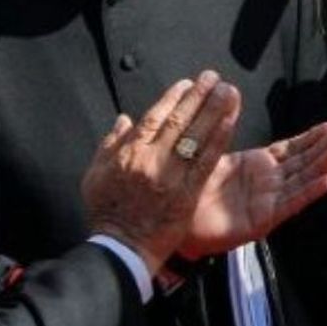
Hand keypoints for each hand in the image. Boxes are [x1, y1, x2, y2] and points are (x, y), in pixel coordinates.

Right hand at [81, 72, 237, 272]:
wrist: (122, 247)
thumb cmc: (107, 213)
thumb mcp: (95, 175)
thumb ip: (110, 144)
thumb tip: (124, 119)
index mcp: (128, 153)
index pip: (154, 118)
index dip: (172, 98)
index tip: (187, 84)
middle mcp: (150, 159)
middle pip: (179, 121)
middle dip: (198, 96)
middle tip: (214, 78)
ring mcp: (170, 175)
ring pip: (196, 135)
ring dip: (214, 110)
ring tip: (229, 91)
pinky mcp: (188, 192)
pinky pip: (207, 160)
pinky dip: (219, 137)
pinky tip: (231, 120)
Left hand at [179, 121, 326, 259]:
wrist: (175, 223)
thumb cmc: (189, 190)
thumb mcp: (210, 154)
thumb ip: (221, 129)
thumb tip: (225, 95)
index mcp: (257, 166)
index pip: (291, 149)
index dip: (310, 138)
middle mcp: (268, 182)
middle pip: (302, 163)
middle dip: (323, 149)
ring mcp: (268, 201)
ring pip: (302, 180)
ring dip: (323, 167)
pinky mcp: (264, 220)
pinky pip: (291, 204)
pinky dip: (310, 192)